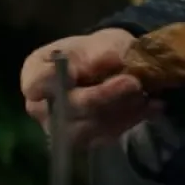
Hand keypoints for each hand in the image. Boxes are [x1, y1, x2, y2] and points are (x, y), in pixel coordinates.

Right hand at [20, 28, 162, 146]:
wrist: (114, 70)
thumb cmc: (98, 51)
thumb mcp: (102, 43)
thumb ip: (99, 53)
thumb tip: (103, 62)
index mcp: (35, 73)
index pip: (36, 84)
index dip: (56, 82)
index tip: (80, 73)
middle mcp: (40, 107)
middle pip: (66, 111)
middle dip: (103, 97)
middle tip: (134, 83)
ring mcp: (60, 128)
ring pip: (89, 128)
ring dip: (120, 111)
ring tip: (145, 93)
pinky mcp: (84, 141)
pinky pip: (106, 136)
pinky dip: (130, 120)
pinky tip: (149, 106)